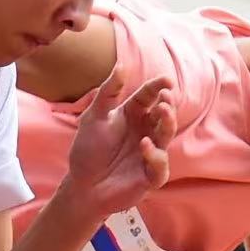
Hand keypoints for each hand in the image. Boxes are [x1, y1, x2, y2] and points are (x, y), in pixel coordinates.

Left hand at [57, 76, 175, 220]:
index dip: (158, 87)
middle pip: (163, 114)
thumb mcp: (94, 117)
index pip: (149, 96)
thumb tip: (123, 65)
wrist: (82, 185)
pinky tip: (144, 145)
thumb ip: (108, 92)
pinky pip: (159, 165)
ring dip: (167, 123)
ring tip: (163, 111)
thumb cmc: (88, 150)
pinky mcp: (151, 175)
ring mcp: (150, 153)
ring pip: (166, 135)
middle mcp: (146, 131)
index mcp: (133, 115)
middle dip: (167, 105)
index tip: (166, 80)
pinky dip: (155, 155)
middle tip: (165, 97)